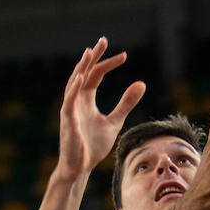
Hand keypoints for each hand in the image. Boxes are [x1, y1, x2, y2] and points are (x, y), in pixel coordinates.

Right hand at [56, 37, 145, 179]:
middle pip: (84, 73)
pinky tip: (81, 76)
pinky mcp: (67, 120)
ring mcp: (70, 109)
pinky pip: (69, 101)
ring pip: (74, 83)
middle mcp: (77, 101)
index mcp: (86, 100)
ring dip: (82, 67)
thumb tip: (141, 84)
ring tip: (90, 52)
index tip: (124, 56)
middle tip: (103, 40)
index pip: (96, 75)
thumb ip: (126, 103)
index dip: (108, 64)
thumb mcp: (115, 122)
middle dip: (93, 57)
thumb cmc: (93, 147)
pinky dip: (74, 88)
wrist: (80, 168)